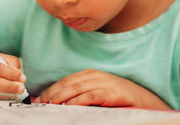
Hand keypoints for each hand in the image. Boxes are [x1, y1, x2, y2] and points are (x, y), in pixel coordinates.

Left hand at [33, 69, 169, 108]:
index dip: (51, 89)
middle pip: (67, 84)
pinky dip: (78, 101)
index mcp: (88, 74)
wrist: (142, 98)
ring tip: (49, 105)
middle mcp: (93, 75)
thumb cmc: (117, 96)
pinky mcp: (110, 92)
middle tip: (39, 103)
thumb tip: (61, 103)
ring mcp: (102, 82)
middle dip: (51, 94)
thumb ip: (80, 94)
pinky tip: (68, 106)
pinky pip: (90, 96)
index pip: (65, 81)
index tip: (38, 99)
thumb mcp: (96, 91)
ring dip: (60, 97)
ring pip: (75, 88)